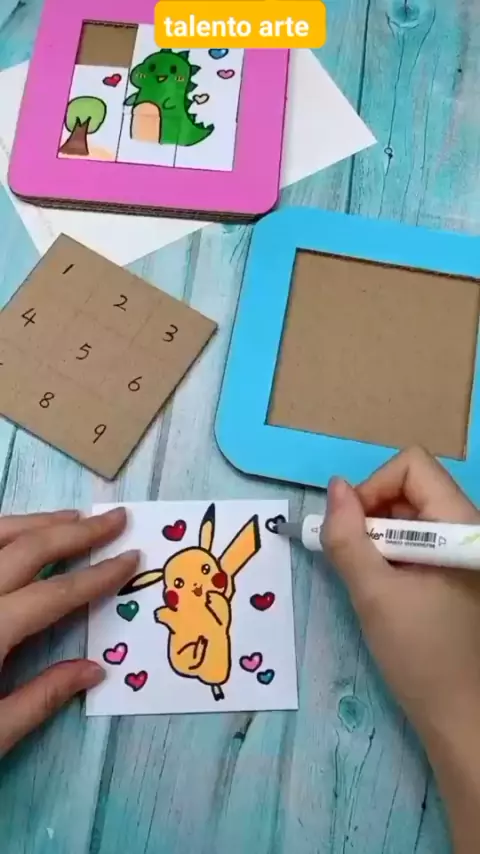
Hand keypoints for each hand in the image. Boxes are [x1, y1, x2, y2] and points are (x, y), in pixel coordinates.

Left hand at [0, 507, 138, 755]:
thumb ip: (40, 698)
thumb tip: (94, 670)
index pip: (56, 593)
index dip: (99, 575)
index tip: (132, 558)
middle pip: (29, 549)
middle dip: (78, 533)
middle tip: (116, 519)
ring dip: (39, 522)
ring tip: (75, 518)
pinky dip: (0, 531)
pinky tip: (16, 533)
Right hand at [322, 447, 479, 852]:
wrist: (461, 719)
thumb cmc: (420, 655)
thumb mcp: (373, 594)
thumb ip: (347, 537)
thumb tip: (334, 487)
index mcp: (460, 524)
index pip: (412, 466)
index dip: (374, 488)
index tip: (351, 532)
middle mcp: (466, 528)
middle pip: (410, 488)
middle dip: (371, 516)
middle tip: (355, 561)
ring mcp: (463, 552)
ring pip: (410, 516)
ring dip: (378, 538)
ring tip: (369, 581)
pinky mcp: (455, 573)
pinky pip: (418, 542)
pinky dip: (391, 556)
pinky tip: (385, 591)